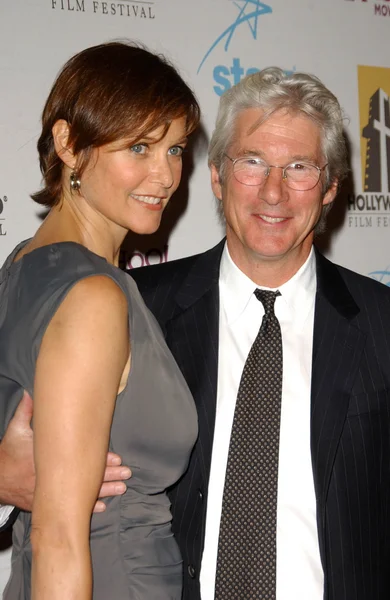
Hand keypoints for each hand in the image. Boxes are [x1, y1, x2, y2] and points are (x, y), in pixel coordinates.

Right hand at [0, 391, 130, 512]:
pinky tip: (102, 507)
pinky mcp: (49, 503)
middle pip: (86, 478)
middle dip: (108, 476)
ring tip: (121, 488)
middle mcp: (54, 479)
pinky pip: (71, 507)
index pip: (81, 459)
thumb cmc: (9, 453)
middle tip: (127, 474)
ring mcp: (52, 493)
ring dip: (103, 491)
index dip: (100, 459)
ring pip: (82, 494)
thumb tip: (29, 392)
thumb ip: (26, 411)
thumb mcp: (16, 430)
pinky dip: (87, 507)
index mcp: (50, 460)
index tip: (117, 458)